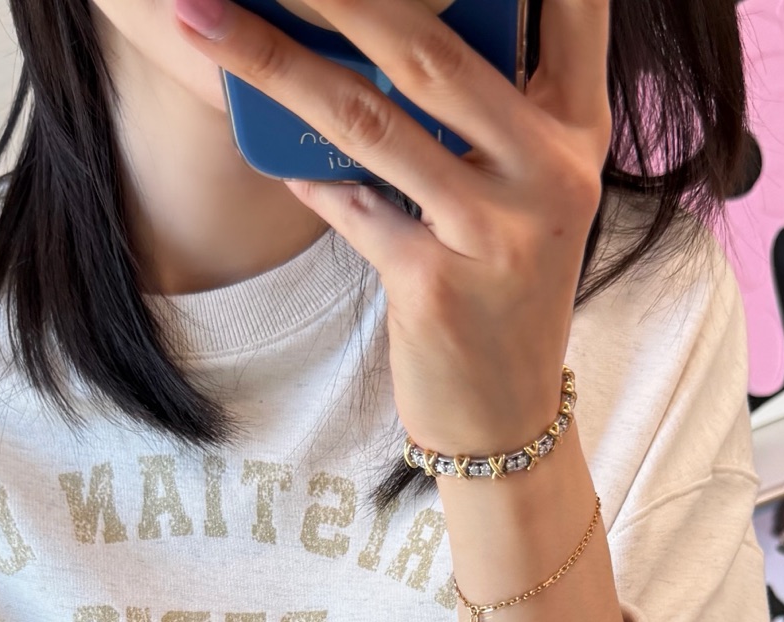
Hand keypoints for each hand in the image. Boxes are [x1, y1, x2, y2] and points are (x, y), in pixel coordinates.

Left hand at [173, 0, 612, 453]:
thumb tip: (371, 29)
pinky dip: (304, 171)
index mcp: (578, 130)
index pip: (572, 6)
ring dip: (274, 63)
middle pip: (428, 51)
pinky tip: (269, 144)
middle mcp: (551, 173)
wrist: (504, 418)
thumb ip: (480, 111)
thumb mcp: (522, 189)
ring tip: (205, 19)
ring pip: (368, 123)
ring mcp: (495, 233)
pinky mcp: (436, 287)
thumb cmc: (501, 285)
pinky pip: (350, 207)